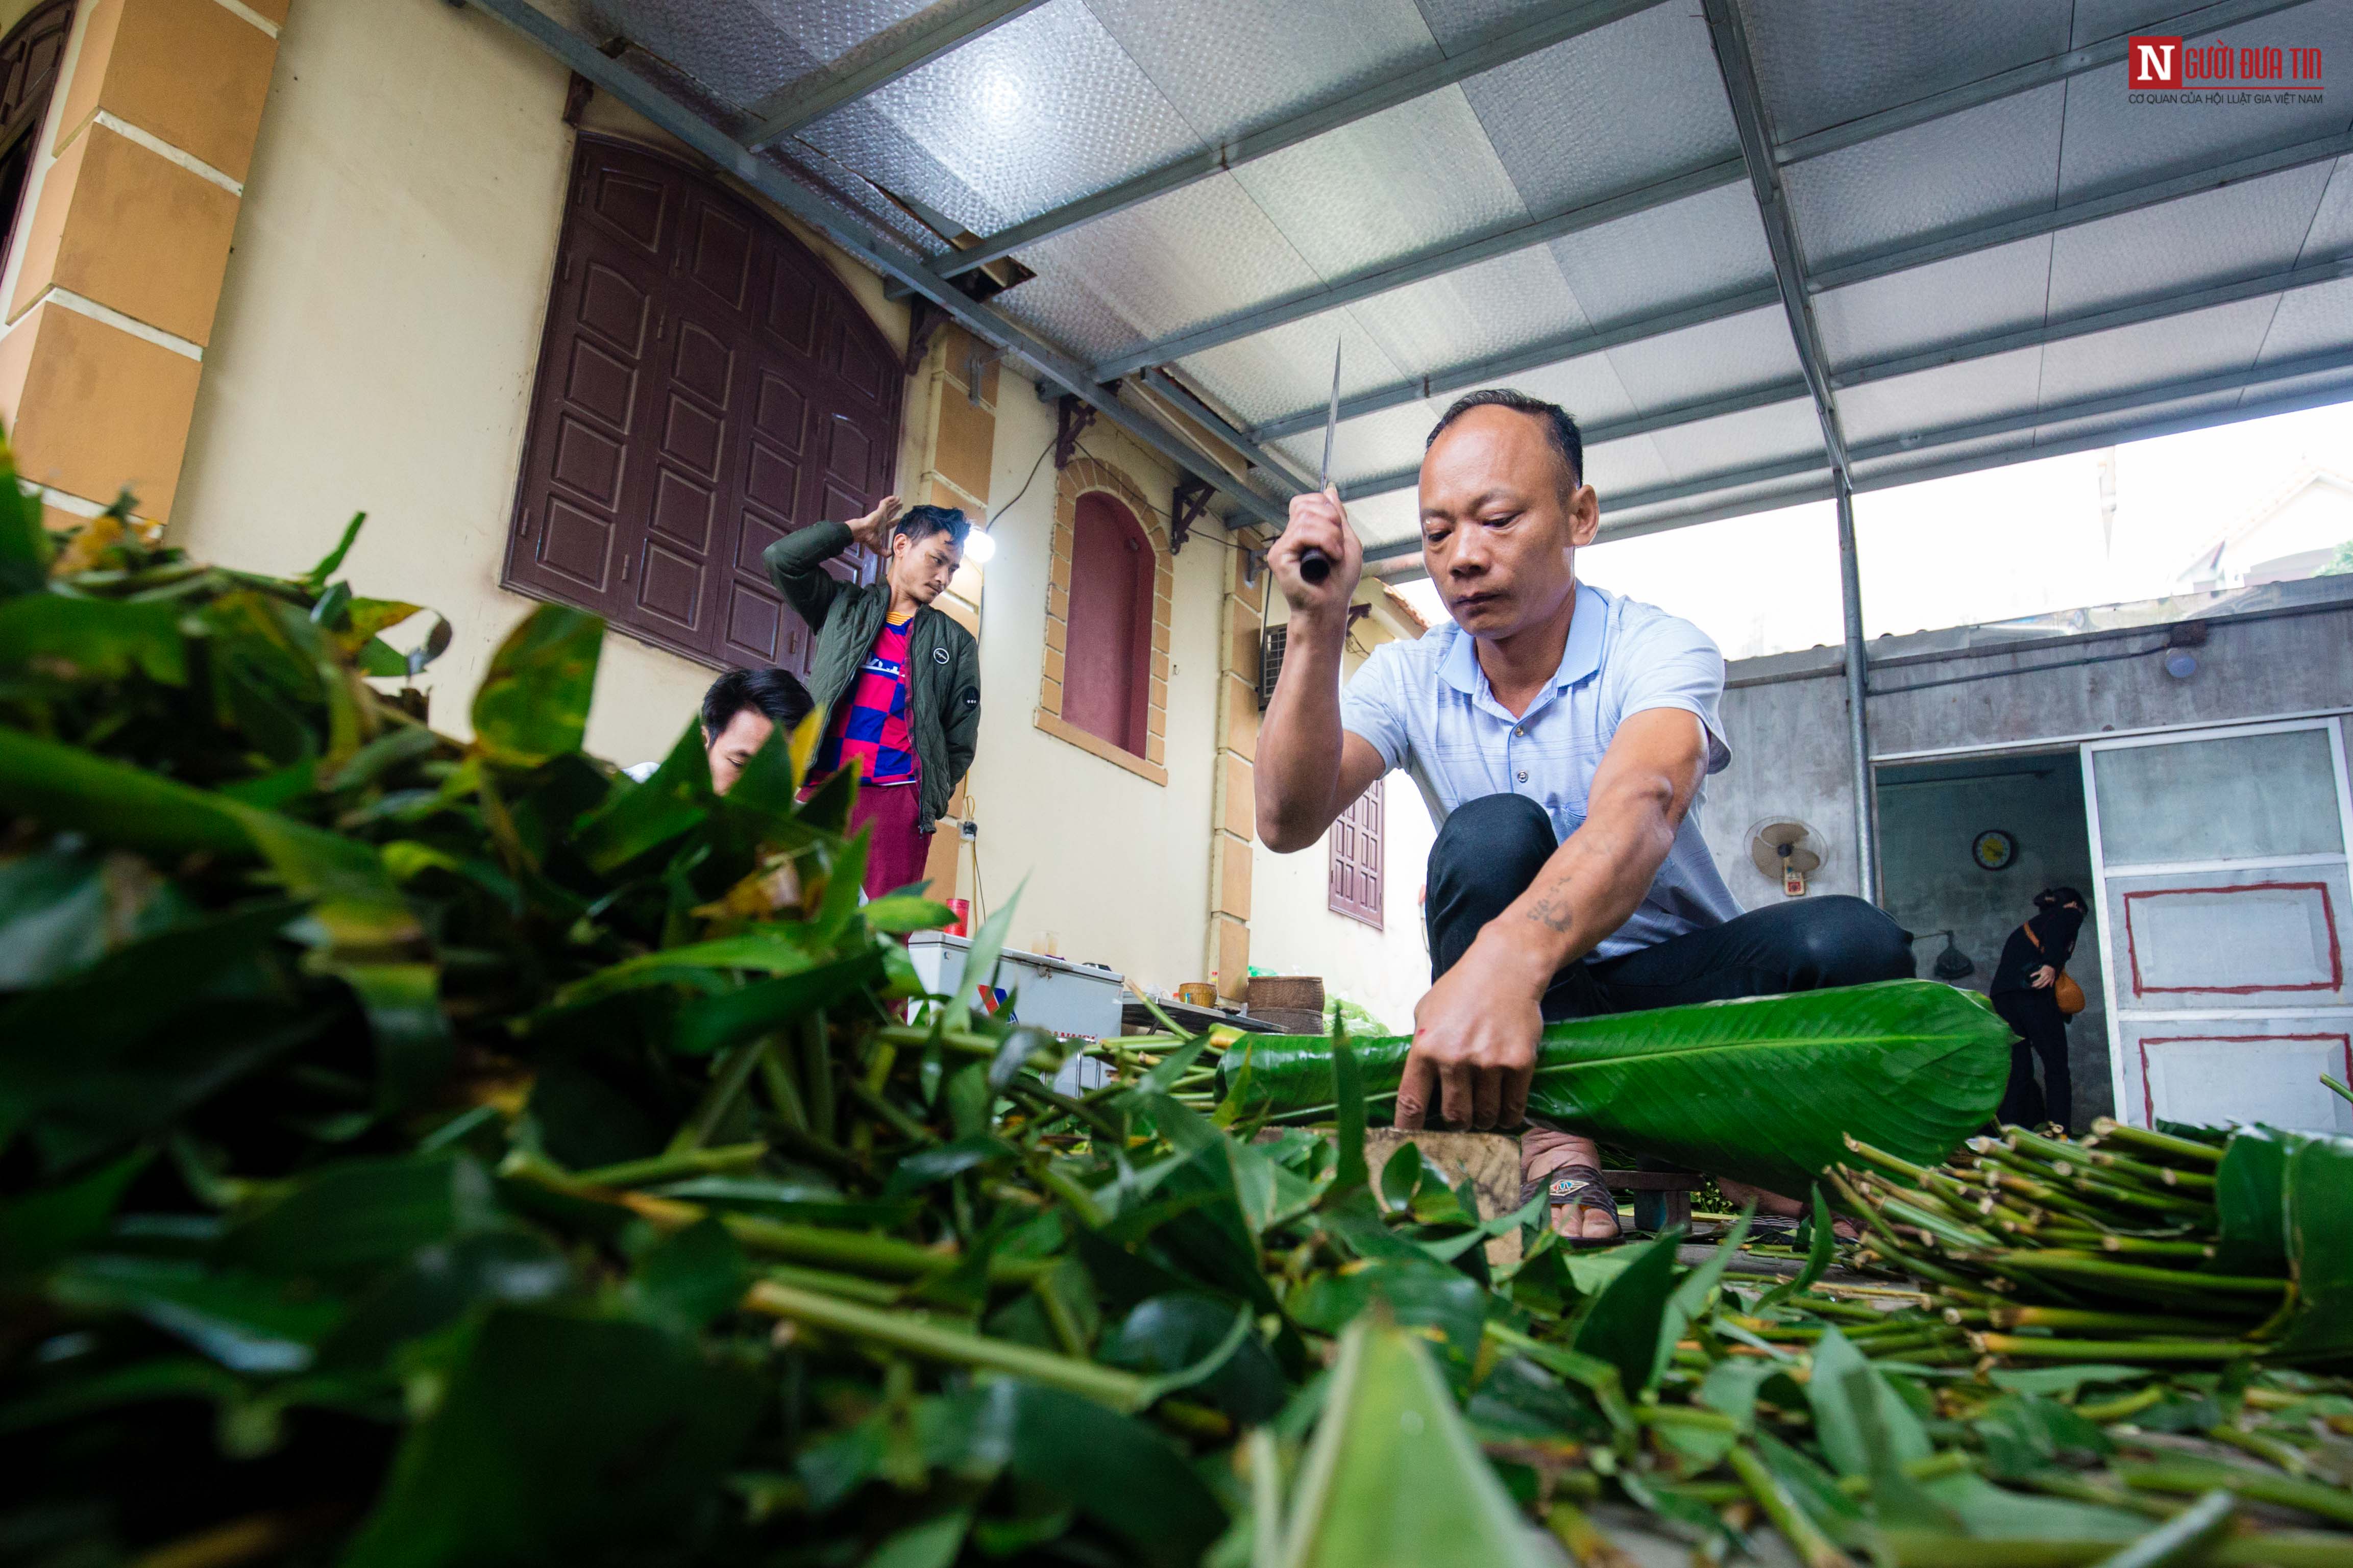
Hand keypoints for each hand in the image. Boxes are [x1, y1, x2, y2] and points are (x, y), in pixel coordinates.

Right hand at [846, 494, 901, 553]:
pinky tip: (895, 497)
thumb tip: (891, 554)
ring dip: (894, 503)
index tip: (900, 519)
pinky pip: (886, 503)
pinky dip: (890, 500)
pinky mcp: (879, 510)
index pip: (890, 523)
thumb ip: (884, 552)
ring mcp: (880, 515)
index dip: (895, 521)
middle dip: (895, 509)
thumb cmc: (868, 539)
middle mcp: (881, 520)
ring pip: (889, 507)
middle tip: (901, 505)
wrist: (862, 533)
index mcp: (881, 527)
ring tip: (899, 499)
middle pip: (890, 513)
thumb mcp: (877, 548)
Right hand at [1270, 486, 1361, 617]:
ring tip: (1335, 555)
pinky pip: (1302, 533)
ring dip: (1331, 535)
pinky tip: (1331, 556)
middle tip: (1338, 545)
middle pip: (1307, 505)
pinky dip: (1323, 541)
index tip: (1339, 529)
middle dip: (1332, 521)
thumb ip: (1337, 515)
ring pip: (1307, 518)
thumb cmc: (1338, 582)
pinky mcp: (1279, 555)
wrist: (1330, 606)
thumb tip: (1330, 489)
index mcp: (1304, 531)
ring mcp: (1283, 545)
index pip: (1308, 501)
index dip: (1326, 508)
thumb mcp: (1346, 540)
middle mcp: (1290, 536)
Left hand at [1397, 938, 1541, 1130]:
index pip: (1411, 1103)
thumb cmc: (1461, 988)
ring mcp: (1489, 1062)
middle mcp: (1455, 1058)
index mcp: (1425, 1047)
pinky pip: (1513, 1108)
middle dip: (1456, 1124)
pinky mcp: (1520, 1062)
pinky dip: (1508, 1118)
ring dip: (1483, 1122)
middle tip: (1459, 1120)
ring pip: (1484, 1116)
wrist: (1507, 966)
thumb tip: (1414, 1085)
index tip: (1409, 1142)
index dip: (1408, 1129)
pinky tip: (1504, 1115)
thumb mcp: (1426, 1012)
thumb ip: (1420, 1047)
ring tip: (1482, 1115)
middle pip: (1453, 1117)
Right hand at [2030, 965, 2055, 988]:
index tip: (2036, 988)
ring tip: (2032, 983)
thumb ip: (2052, 982)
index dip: (2040, 987)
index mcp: (2049, 979)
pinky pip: (2037, 973)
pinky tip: (2030, 976)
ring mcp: (2044, 973)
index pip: (2044, 984)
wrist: (2052, 965)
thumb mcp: (2053, 977)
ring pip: (2040, 979)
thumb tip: (2050, 986)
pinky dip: (2034, 974)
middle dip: (2037, 985)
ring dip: (2035, 981)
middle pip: (2041, 982)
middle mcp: (2047, 977)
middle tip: (2032, 986)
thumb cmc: (2052, 971)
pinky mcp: (2042, 970)